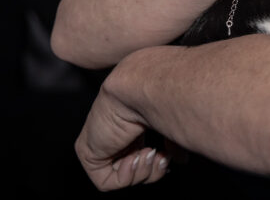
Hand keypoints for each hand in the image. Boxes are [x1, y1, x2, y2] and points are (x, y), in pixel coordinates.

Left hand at [75, 75, 169, 190]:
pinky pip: (105, 182)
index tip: (170, 155)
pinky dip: (125, 175)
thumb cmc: (159, 97)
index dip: (158, 163)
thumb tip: (181, 160)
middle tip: (163, 157)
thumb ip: (175, 144)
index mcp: (132, 125)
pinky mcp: (88, 153)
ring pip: (121, 177)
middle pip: (134, 169)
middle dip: (153, 169)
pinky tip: (133, 156)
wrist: (142, 87)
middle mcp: (115, 134)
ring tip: (148, 152)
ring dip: (141, 170)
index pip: (143, 156)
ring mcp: (101, 143)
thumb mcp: (171, 125)